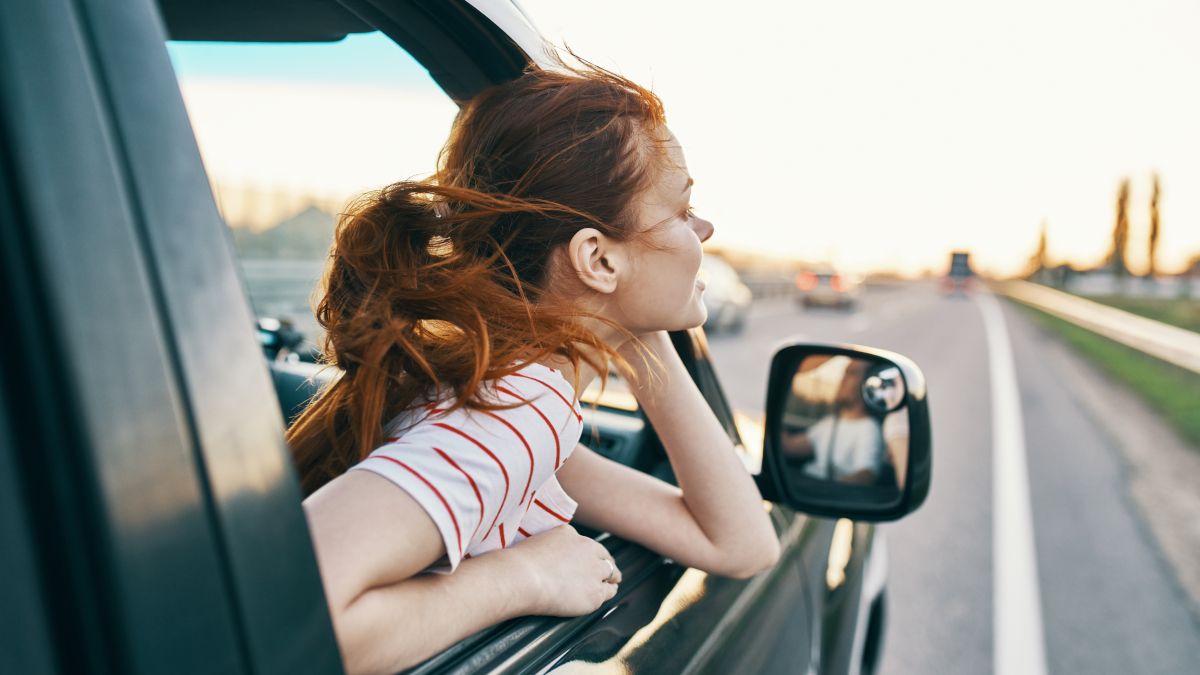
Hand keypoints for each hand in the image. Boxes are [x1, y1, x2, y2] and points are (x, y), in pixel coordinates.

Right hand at [504, 524, 621, 616]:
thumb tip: (546, 555)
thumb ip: (549, 546)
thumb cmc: (519, 564)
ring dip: (611, 577)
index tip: (590, 559)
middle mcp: (586, 549)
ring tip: (613, 582)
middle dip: (605, 563)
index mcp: (570, 535)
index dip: (590, 553)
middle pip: (603, 556)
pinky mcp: (595, 592)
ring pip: (611, 572)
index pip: (586, 544)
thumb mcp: (535, 544)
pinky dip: (608, 592)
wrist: (523, 577)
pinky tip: (606, 594)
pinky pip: (609, 591)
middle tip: (608, 571)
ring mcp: (593, 571)